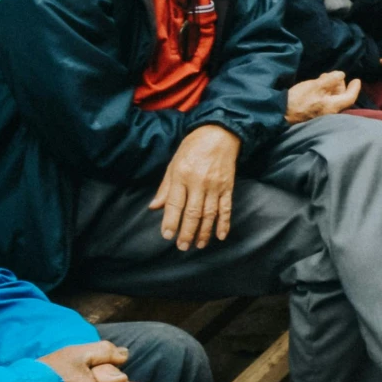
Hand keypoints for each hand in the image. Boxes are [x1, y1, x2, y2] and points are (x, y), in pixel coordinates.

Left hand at [149, 124, 240, 251]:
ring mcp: (215, 186)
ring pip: (209, 214)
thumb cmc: (192, 148)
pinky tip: (220, 235)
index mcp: (182, 176)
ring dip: (204, 231)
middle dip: (187, 232)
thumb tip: (154, 207)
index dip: (171, 221)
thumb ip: (165, 188)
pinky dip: (224, 223)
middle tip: (183, 246)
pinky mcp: (228, 187)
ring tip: (199, 245)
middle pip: (193, 213)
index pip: (175, 204)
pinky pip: (226, 208)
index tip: (168, 236)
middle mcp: (198, 182)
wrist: (219, 134)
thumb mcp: (173, 164)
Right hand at [285, 70, 360, 123]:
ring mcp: (322, 113)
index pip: (350, 97)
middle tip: (332, 75)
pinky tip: (318, 86)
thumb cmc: (298, 100)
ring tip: (323, 77)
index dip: (355, 88)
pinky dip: (325, 92)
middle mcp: (331, 111)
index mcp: (333, 106)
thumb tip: (341, 75)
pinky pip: (325, 101)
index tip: (357, 80)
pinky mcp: (314, 113)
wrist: (281, 113)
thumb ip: (330, 80)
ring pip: (332, 98)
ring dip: (331, 87)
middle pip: (341, 97)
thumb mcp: (315, 86)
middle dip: (340, 84)